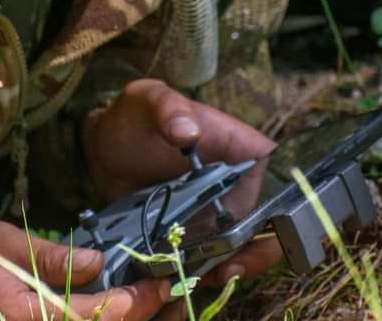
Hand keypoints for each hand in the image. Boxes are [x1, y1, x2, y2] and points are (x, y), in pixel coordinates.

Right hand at [0, 221, 173, 319]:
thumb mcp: (6, 243)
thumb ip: (52, 257)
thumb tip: (98, 263)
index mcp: (30, 317)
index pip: (94, 315)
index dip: (132, 303)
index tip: (158, 285)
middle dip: (141, 317)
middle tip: (171, 296)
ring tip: (160, 306)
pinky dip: (101, 320)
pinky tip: (124, 311)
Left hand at [82, 79, 281, 284]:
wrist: (106, 144)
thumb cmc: (136, 114)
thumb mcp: (150, 101)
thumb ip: (169, 110)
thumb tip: (188, 131)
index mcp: (244, 151)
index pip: (275, 186)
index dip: (266, 217)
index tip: (242, 236)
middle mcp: (239, 186)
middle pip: (261, 228)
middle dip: (248, 254)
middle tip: (224, 270)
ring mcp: (219, 212)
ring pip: (235, 249)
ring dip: (221, 268)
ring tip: (197, 279)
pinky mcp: (196, 231)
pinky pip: (207, 257)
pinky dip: (198, 271)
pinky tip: (181, 280)